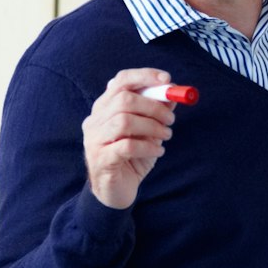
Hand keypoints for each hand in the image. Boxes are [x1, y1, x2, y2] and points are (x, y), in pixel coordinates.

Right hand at [83, 68, 178, 209]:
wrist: (116, 191)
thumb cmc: (132, 157)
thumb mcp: (148, 131)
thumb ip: (156, 112)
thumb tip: (173, 94)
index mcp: (104, 107)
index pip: (120, 81)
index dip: (144, 76)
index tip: (167, 80)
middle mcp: (95, 120)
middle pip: (123, 99)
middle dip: (153, 106)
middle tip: (171, 119)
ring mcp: (94, 140)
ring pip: (124, 121)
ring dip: (152, 126)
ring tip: (166, 136)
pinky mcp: (101, 160)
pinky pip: (127, 146)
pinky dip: (148, 146)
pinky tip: (159, 151)